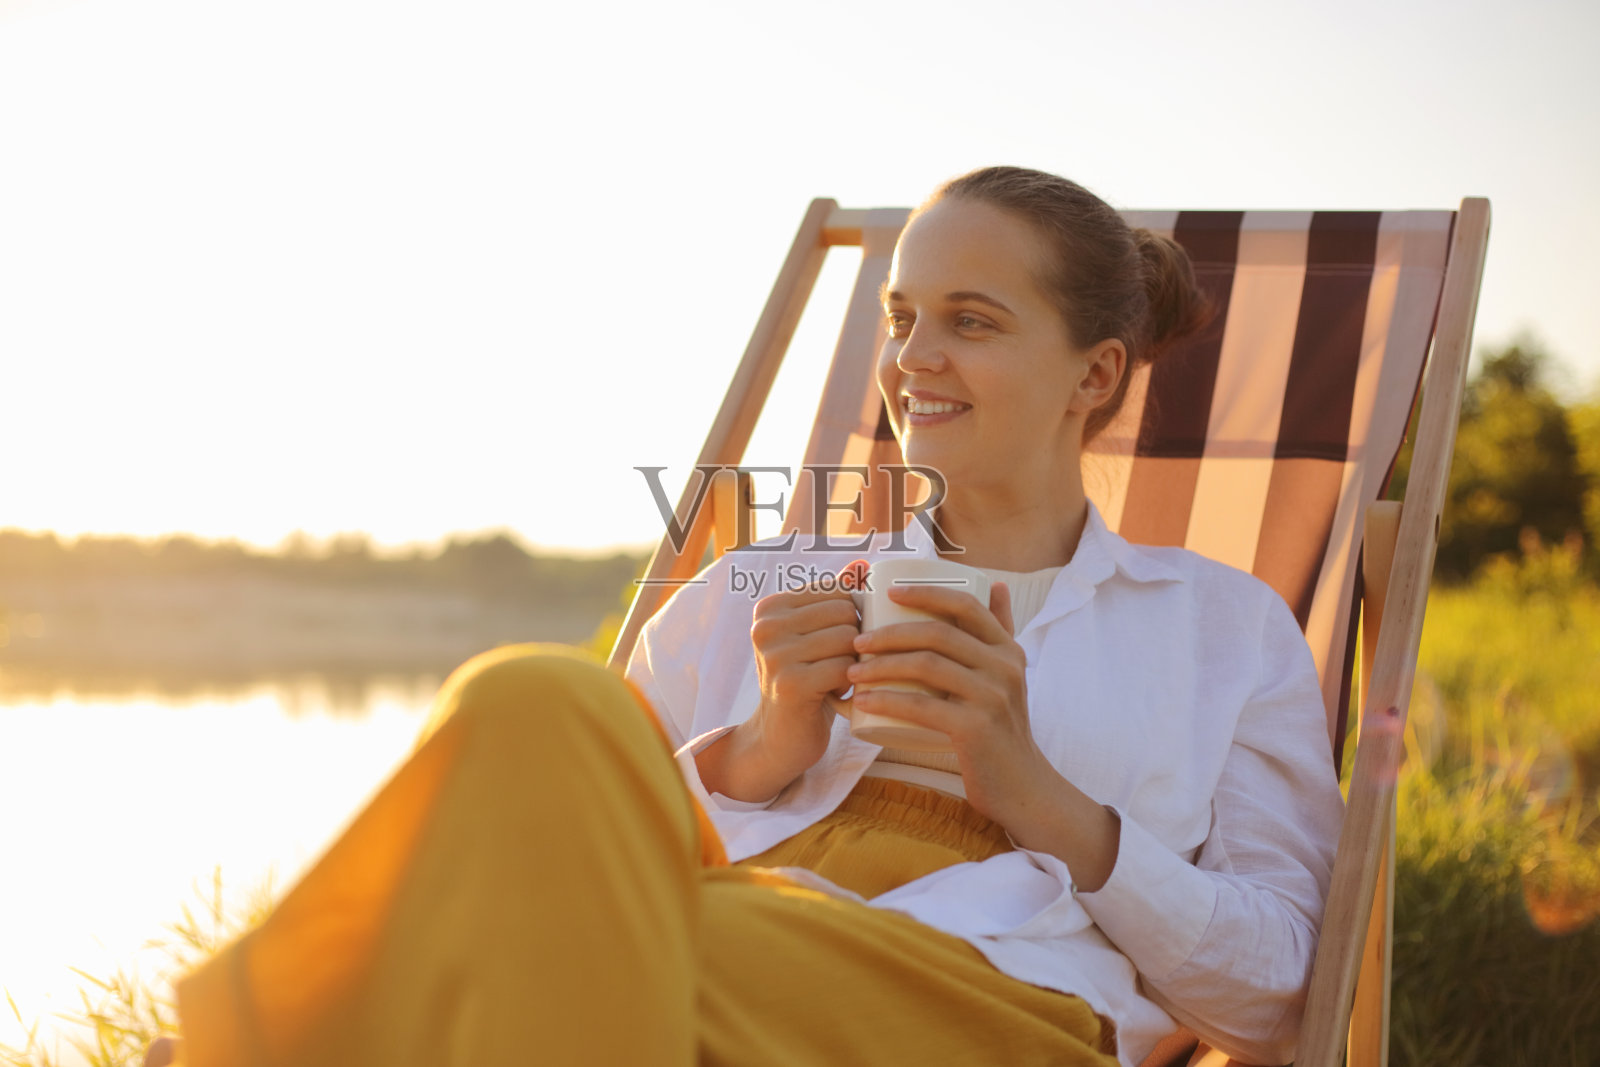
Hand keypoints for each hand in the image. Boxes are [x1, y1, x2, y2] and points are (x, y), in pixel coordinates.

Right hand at [695, 561, 866, 802]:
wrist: (781, 738)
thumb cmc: (806, 682)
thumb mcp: (815, 636)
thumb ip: (833, 598)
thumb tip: (861, 564)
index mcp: (770, 607)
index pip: (837, 590)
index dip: (853, 617)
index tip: (840, 645)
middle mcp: (766, 626)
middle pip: (845, 612)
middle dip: (857, 641)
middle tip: (845, 666)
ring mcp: (774, 654)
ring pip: (848, 639)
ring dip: (856, 664)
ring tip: (842, 680)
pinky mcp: (790, 683)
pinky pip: (844, 669)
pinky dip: (852, 684)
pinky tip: (842, 695)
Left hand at [845, 580, 1051, 820]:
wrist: (1019, 785)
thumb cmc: (1001, 728)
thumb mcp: (1008, 674)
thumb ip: (1002, 632)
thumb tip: (997, 584)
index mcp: (1008, 649)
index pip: (966, 604)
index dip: (926, 592)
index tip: (888, 592)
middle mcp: (1004, 667)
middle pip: (938, 633)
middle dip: (890, 633)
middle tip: (858, 641)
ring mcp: (992, 697)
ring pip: (927, 665)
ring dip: (882, 665)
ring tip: (853, 671)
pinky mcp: (977, 728)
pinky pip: (923, 706)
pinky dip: (887, 701)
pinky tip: (864, 701)